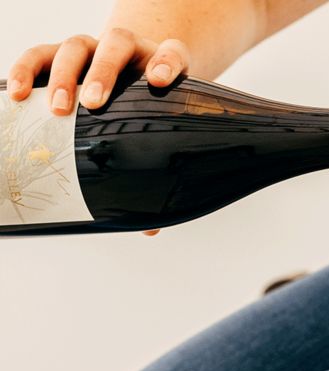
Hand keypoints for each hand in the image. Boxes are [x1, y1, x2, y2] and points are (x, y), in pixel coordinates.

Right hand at [6, 29, 187, 237]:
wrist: (128, 79)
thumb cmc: (145, 114)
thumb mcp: (157, 138)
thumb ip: (156, 176)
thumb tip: (150, 228)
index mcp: (162, 65)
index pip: (171, 55)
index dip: (166, 64)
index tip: (157, 80)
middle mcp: (128, 49)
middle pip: (116, 46)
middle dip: (103, 74)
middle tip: (93, 103)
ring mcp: (94, 48)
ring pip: (78, 47)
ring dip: (66, 76)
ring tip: (59, 108)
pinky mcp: (62, 52)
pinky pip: (40, 54)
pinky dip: (26, 70)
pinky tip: (19, 94)